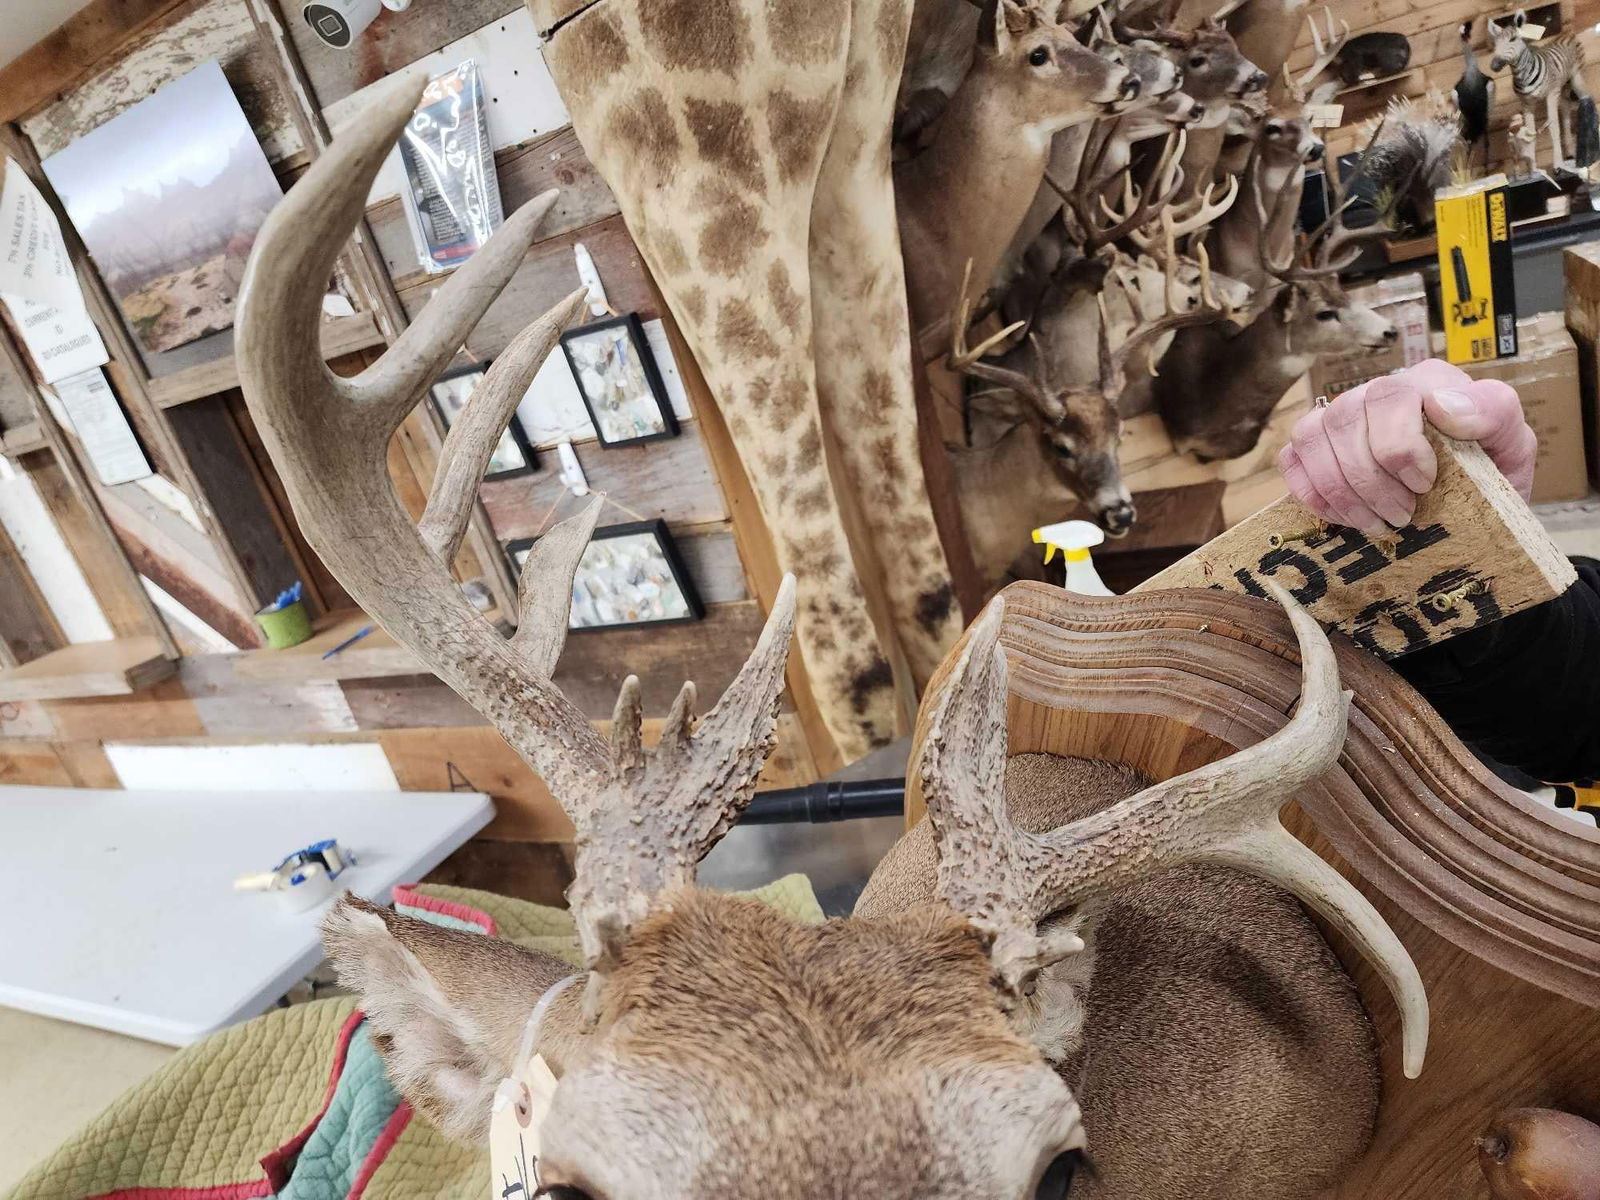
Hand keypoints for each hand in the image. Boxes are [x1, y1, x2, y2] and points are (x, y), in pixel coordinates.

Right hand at [1277, 358, 1537, 534]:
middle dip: (1370, 479)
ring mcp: (1339, 418)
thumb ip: (1493, 413)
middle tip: (1402, 516)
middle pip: (1346, 418)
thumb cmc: (1488, 474)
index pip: (1392, 394)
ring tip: (1376, 523)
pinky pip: (1291, 459)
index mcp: (1425, 382)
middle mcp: (1375, 392)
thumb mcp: (1512, 444)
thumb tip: (1443, 406)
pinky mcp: (1313, 448)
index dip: (1398, 444)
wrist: (1468, 511)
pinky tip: (1345, 517)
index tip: (1425, 483)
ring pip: (1312, 437)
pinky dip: (1312, 493)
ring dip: (1341, 490)